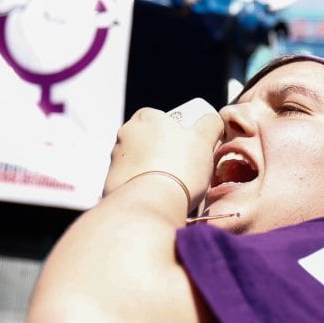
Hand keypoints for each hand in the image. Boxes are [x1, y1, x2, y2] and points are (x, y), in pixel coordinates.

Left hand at [102, 106, 223, 210]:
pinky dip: (143, 186)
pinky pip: (131, 181)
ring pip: (140, 161)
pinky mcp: (110, 182)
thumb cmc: (179, 168)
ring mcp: (115, 159)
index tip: (189, 148)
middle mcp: (124, 134)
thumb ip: (210, 124)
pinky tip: (157, 196)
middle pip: (150, 140)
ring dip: (153, 170)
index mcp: (145, 118)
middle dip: (164, 152)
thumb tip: (213, 120)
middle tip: (183, 168)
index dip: (177, 132)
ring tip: (171, 186)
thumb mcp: (204, 140)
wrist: (151, 204)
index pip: (161, 118)